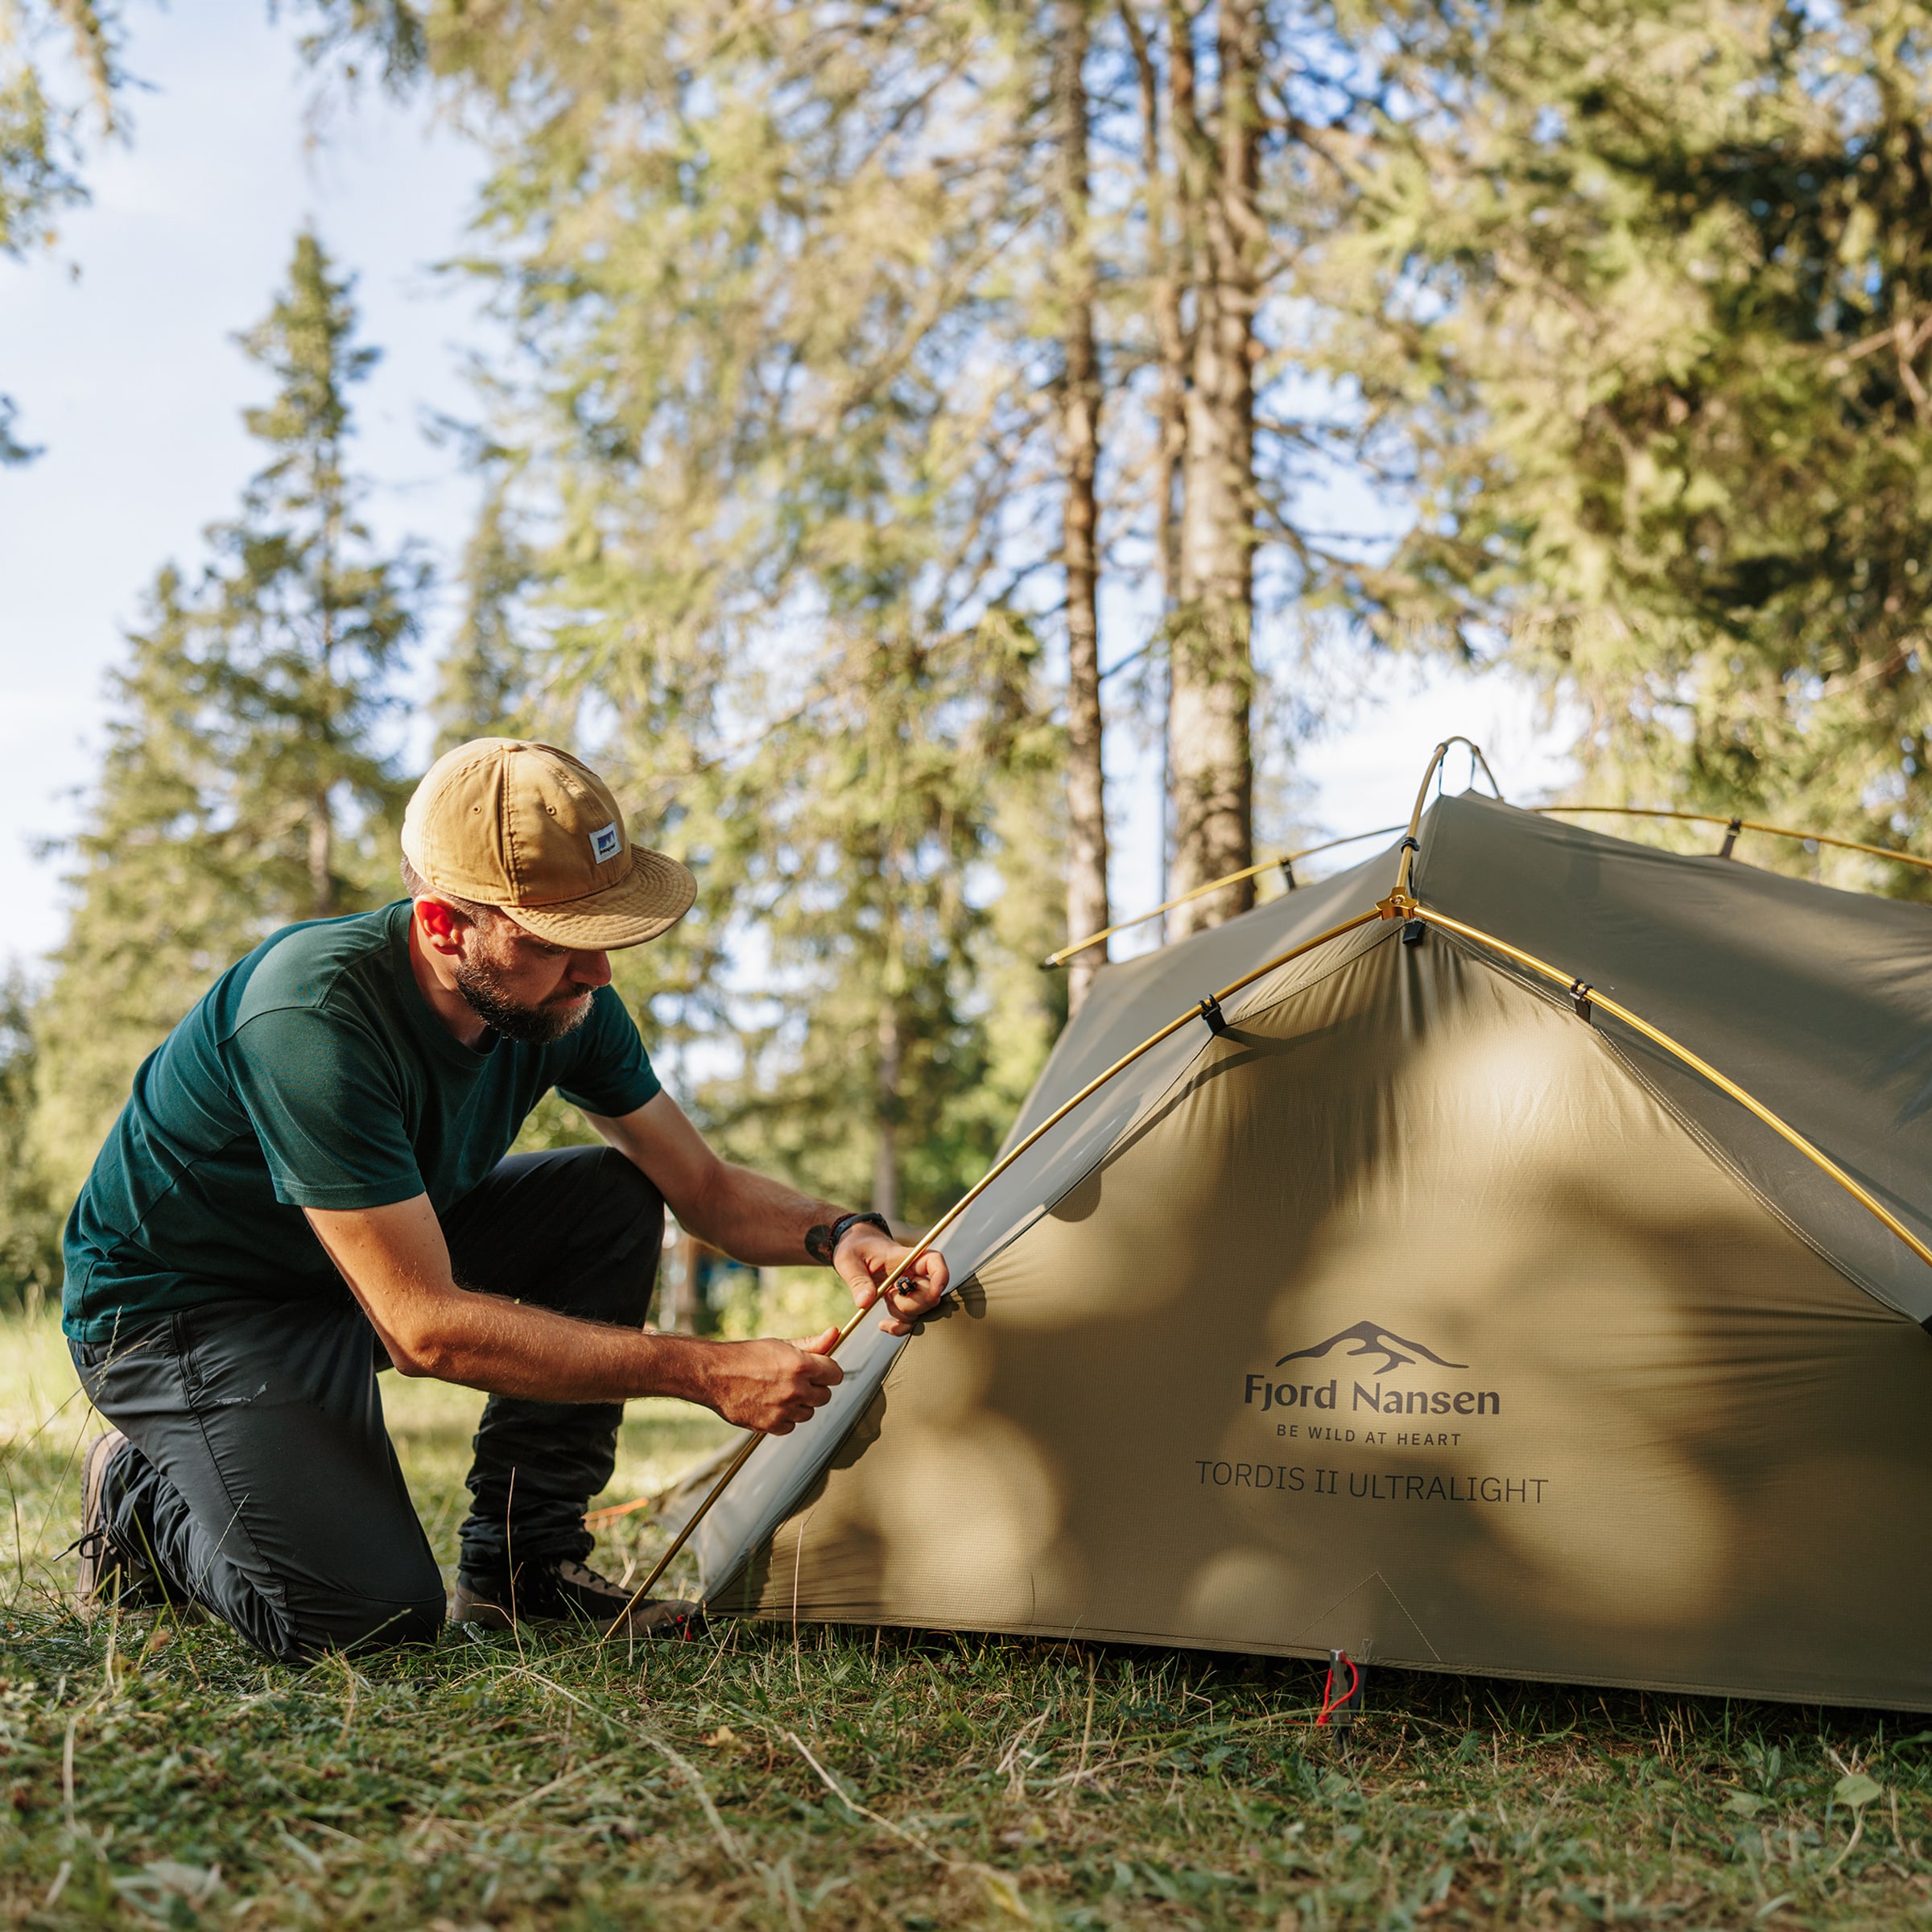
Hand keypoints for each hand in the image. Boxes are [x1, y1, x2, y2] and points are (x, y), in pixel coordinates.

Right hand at [699, 1330, 843, 1434]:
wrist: (714, 1375)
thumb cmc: (747, 1356)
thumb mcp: (781, 1345)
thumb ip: (812, 1344)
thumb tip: (835, 1333)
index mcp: (801, 1365)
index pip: (835, 1375)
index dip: (828, 1371)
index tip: (820, 1371)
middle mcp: (796, 1389)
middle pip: (825, 1396)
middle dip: (814, 1388)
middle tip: (796, 1380)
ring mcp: (784, 1410)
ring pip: (809, 1413)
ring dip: (800, 1404)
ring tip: (780, 1391)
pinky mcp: (771, 1426)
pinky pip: (791, 1425)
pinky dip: (785, 1417)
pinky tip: (771, 1404)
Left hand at [834, 1227, 949, 1335]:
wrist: (854, 1248)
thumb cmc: (855, 1247)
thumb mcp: (849, 1260)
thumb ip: (858, 1281)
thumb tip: (865, 1302)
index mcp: (905, 1257)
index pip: (934, 1261)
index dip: (941, 1275)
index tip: (935, 1290)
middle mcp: (913, 1273)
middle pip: (930, 1295)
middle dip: (909, 1304)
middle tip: (887, 1294)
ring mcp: (910, 1289)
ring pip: (921, 1311)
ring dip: (900, 1314)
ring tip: (880, 1300)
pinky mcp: (903, 1301)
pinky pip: (911, 1321)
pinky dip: (900, 1328)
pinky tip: (883, 1324)